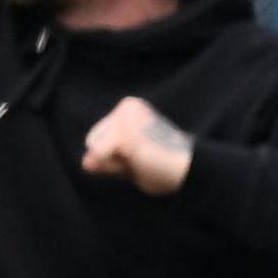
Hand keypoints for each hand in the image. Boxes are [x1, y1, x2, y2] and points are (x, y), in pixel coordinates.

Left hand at [80, 96, 195, 196]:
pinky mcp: (123, 132)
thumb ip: (106, 161)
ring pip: (94, 149)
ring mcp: (125, 118)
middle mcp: (127, 106)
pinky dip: (116, 166)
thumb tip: (85, 163)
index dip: (117, 155)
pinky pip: (99, 156)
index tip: (144, 153)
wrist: (192, 170)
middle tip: (146, 158)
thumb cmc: (167, 167)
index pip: (98, 136)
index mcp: (130, 108)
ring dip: (116, 164)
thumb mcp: (131, 162)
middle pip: (92, 140)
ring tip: (145, 159)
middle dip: (113, 159)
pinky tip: (142, 159)